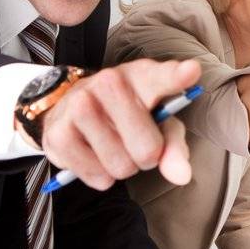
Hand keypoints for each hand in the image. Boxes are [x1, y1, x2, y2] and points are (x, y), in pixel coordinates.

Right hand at [39, 58, 200, 189]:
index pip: (163, 77)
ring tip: (114, 148)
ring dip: (122, 168)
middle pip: (146, 148)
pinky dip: (100, 176)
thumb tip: (181, 176)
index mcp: (143, 77)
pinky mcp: (58, 131)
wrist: (72, 109)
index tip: (191, 71)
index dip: (178, 76)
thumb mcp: (159, 125)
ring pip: (120, 165)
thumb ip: (174, 147)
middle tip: (137, 145)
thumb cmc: (128, 115)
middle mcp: (110, 83)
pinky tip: (95, 156)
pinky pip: (95, 175)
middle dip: (147, 158)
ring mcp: (80, 104)